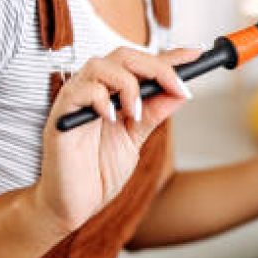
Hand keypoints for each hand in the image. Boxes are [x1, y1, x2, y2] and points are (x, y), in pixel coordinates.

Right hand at [33, 46, 200, 234]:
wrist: (73, 205)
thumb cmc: (98, 172)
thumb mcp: (136, 138)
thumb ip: (154, 113)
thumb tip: (180, 91)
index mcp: (112, 93)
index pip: (142, 64)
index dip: (169, 56)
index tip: (197, 53)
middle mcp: (93, 90)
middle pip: (123, 56)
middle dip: (156, 68)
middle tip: (178, 88)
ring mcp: (75, 100)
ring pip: (100, 65)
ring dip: (128, 84)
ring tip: (135, 112)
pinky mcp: (60, 116)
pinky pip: (79, 91)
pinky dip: (101, 100)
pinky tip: (111, 119)